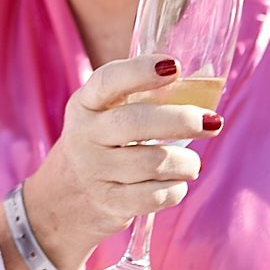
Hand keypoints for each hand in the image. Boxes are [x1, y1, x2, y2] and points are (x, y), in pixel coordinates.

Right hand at [20, 54, 225, 269]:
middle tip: (212, 121)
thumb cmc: (96, 149)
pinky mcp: (110, 203)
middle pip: (134, 122)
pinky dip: (175, 189)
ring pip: (153, 163)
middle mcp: (85, 136)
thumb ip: (138, 101)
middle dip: (180, 120)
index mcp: (84, 105)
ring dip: (185, 163)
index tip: (175, 66)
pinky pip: (155, 196)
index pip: (108, 80)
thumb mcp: (100, 119)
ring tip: (191, 163)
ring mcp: (95, 172)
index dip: (141, 71)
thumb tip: (203, 79)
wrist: (57, 203)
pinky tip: (175, 183)